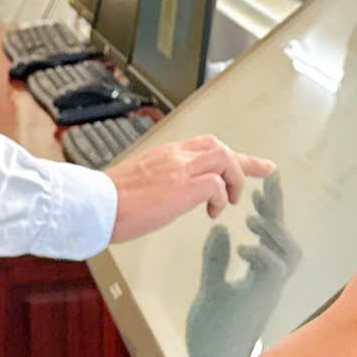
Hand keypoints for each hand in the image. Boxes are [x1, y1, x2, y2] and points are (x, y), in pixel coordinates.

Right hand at [109, 134, 276, 240]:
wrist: (95, 204)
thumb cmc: (109, 200)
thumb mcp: (139, 182)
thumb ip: (160, 181)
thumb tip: (170, 194)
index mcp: (165, 155)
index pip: (204, 145)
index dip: (231, 155)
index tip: (252, 162)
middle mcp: (175, 156)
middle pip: (220, 147)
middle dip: (243, 163)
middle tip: (261, 173)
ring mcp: (179, 169)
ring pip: (224, 158)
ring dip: (234, 179)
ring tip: (228, 202)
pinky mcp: (182, 187)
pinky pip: (217, 184)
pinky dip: (221, 197)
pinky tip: (212, 212)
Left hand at [184, 174, 302, 356]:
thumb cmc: (213, 330)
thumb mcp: (211, 286)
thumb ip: (216, 258)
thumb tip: (220, 228)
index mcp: (259, 274)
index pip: (268, 234)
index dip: (269, 208)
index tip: (261, 184)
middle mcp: (270, 280)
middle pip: (285, 237)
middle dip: (278, 210)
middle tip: (268, 182)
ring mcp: (269, 291)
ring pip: (288, 253)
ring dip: (273, 232)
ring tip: (252, 219)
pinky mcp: (262, 301)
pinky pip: (273, 272)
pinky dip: (261, 255)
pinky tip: (242, 247)